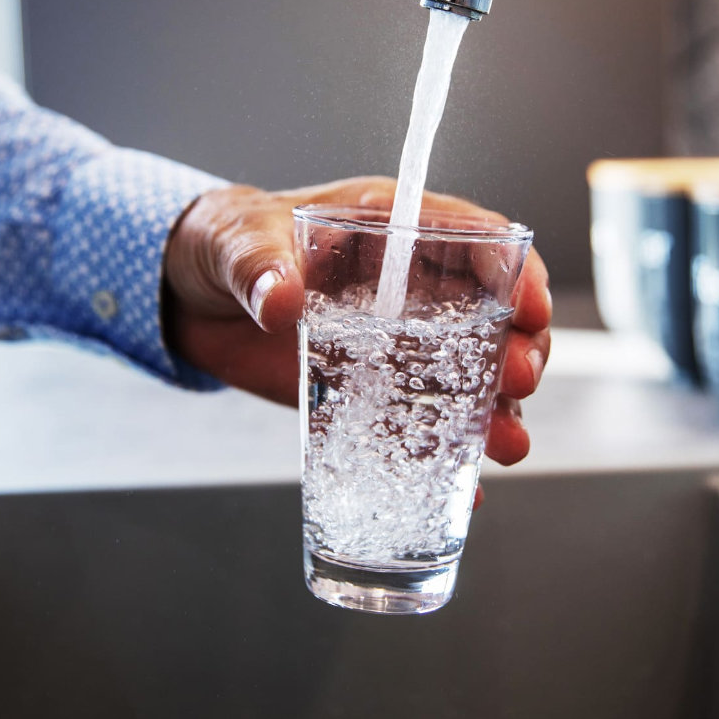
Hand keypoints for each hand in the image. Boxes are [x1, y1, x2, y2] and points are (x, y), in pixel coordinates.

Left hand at [164, 176, 551, 480]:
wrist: (187, 297)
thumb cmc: (223, 243)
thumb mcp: (236, 241)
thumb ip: (257, 266)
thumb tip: (281, 299)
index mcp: (388, 230)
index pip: (473, 240)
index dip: (513, 270)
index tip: (531, 307)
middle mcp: (406, 287)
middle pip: (487, 314)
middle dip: (516, 347)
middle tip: (519, 381)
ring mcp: (391, 343)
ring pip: (465, 375)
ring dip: (494, 409)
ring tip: (507, 445)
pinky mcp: (365, 389)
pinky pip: (413, 422)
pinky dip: (440, 454)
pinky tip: (464, 489)